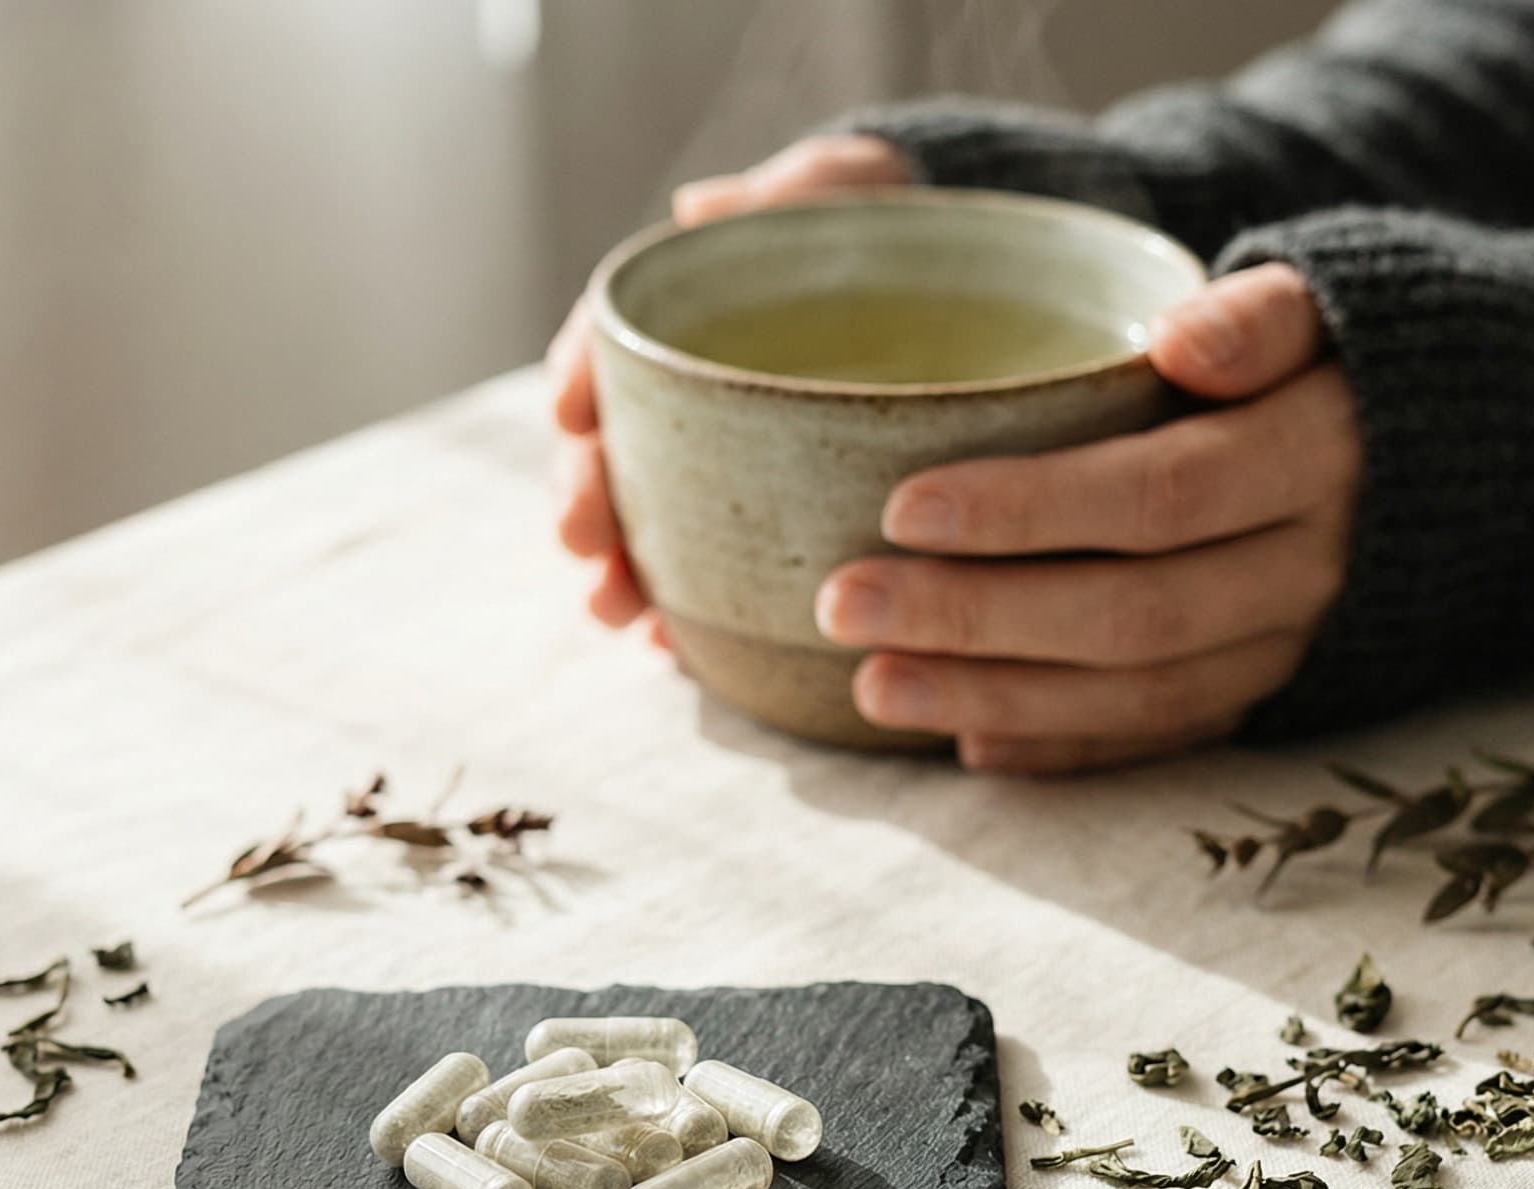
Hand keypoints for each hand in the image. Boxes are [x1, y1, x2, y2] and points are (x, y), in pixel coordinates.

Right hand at [550, 135, 911, 636]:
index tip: (567, 412)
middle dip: (588, 498)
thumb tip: (704, 208)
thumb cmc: (884, 227)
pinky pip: (719, 579)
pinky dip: (689, 618)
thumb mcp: (844, 190)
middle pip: (618, 451)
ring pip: (654, 526)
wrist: (966, 279)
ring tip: (618, 614)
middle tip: (582, 541)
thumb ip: (787, 195)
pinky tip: (677, 653)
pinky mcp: (775, 527)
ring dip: (624, 573)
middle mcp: (693, 401)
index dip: (579, 376)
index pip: (612, 343)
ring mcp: (728, 470)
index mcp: (690, 317)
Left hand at [817, 262, 1357, 773]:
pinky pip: (1165, 739)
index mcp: (1317, 456)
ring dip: (999, 696)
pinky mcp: (1273, 695)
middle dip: (977, 616)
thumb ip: (1259, 315)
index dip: (1030, 509)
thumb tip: (1181, 341)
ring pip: (1140, 691)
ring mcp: (1292, 645)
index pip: (1160, 493)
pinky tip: (972, 745)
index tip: (901, 507)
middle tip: (844, 603)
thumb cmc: (1336, 361)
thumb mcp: (1319, 304)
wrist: (1460, 457)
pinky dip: (1068, 748)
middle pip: (1133, 610)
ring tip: (874, 686)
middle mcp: (1313, 567)